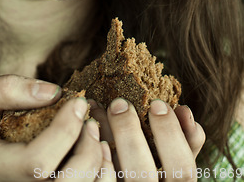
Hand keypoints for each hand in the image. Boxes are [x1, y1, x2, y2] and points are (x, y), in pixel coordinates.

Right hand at [0, 75, 113, 180]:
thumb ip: (6, 88)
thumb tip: (54, 93)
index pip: (37, 161)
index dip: (64, 131)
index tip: (78, 102)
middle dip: (87, 150)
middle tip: (90, 121)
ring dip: (95, 162)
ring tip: (93, 134)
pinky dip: (98, 173)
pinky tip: (94, 150)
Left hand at [89, 98, 205, 180]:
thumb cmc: (160, 171)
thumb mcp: (179, 162)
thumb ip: (186, 141)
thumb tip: (184, 110)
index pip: (182, 169)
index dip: (171, 135)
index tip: (157, 103)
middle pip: (141, 173)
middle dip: (130, 133)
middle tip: (120, 103)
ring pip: (112, 174)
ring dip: (103, 138)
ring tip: (97, 107)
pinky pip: (98, 178)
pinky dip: (93, 153)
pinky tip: (89, 130)